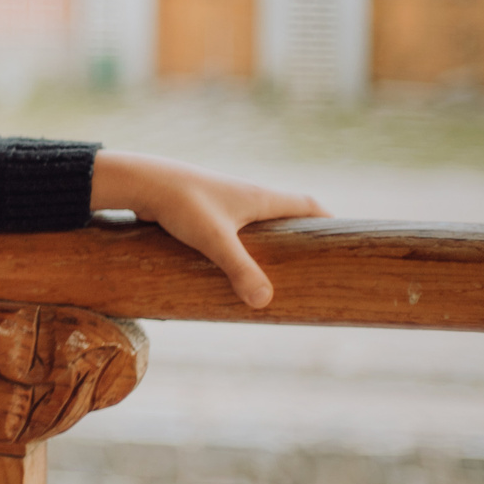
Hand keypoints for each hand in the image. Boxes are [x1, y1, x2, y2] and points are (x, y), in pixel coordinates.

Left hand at [91, 151, 327, 308]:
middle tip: (310, 264)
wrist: (139, 182)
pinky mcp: (201, 210)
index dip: (327, 220)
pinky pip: (231, 227)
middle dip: (299, 236)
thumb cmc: (181, 204)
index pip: (307, 204)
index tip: (344, 238)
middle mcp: (245, 195)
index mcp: (259, 197)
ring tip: (273, 272)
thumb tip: (264, 301)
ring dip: (267, 241)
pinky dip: (239, 244)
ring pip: (255, 221)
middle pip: (285, 213)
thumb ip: (241, 269)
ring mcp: (222, 201)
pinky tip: (230, 265)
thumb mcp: (215, 240)